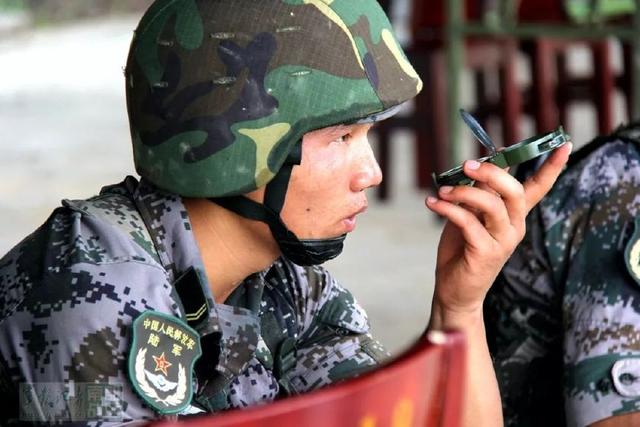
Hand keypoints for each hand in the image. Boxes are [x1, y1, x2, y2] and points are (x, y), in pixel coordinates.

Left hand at [426, 143, 571, 315]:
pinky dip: (448, 209)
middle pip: (515, 192)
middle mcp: (514, 227)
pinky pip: (468, 222)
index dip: (552, 167)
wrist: (454, 290)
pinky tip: (432, 203)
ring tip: (441, 191)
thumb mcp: (470, 214)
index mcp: (514, 215)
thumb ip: (480, 191)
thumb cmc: (462, 249)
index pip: (539, 188)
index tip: (564, 144)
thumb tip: (485, 163)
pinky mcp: (485, 253)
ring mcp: (502, 241)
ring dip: (463, 192)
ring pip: (491, 205)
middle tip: (466, 165)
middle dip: (492, 173)